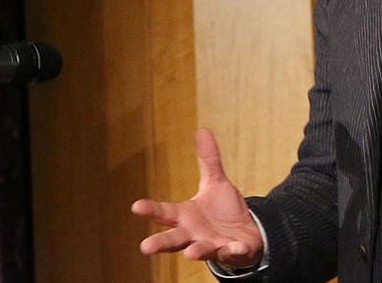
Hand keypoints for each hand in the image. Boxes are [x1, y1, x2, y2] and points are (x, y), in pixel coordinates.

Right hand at [131, 128, 262, 267]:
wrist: (245, 234)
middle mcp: (194, 234)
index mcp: (186, 216)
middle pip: (173, 239)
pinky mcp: (232, 252)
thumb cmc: (223, 211)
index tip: (136, 206)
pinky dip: (233, 251)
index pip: (164, 212)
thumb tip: (202, 129)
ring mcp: (212, 245)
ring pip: (200, 250)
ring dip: (196, 251)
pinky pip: (231, 253)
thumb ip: (208, 160)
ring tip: (191, 252)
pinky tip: (234, 247)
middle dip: (161, 243)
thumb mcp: (216, 182)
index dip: (151, 210)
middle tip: (145, 247)